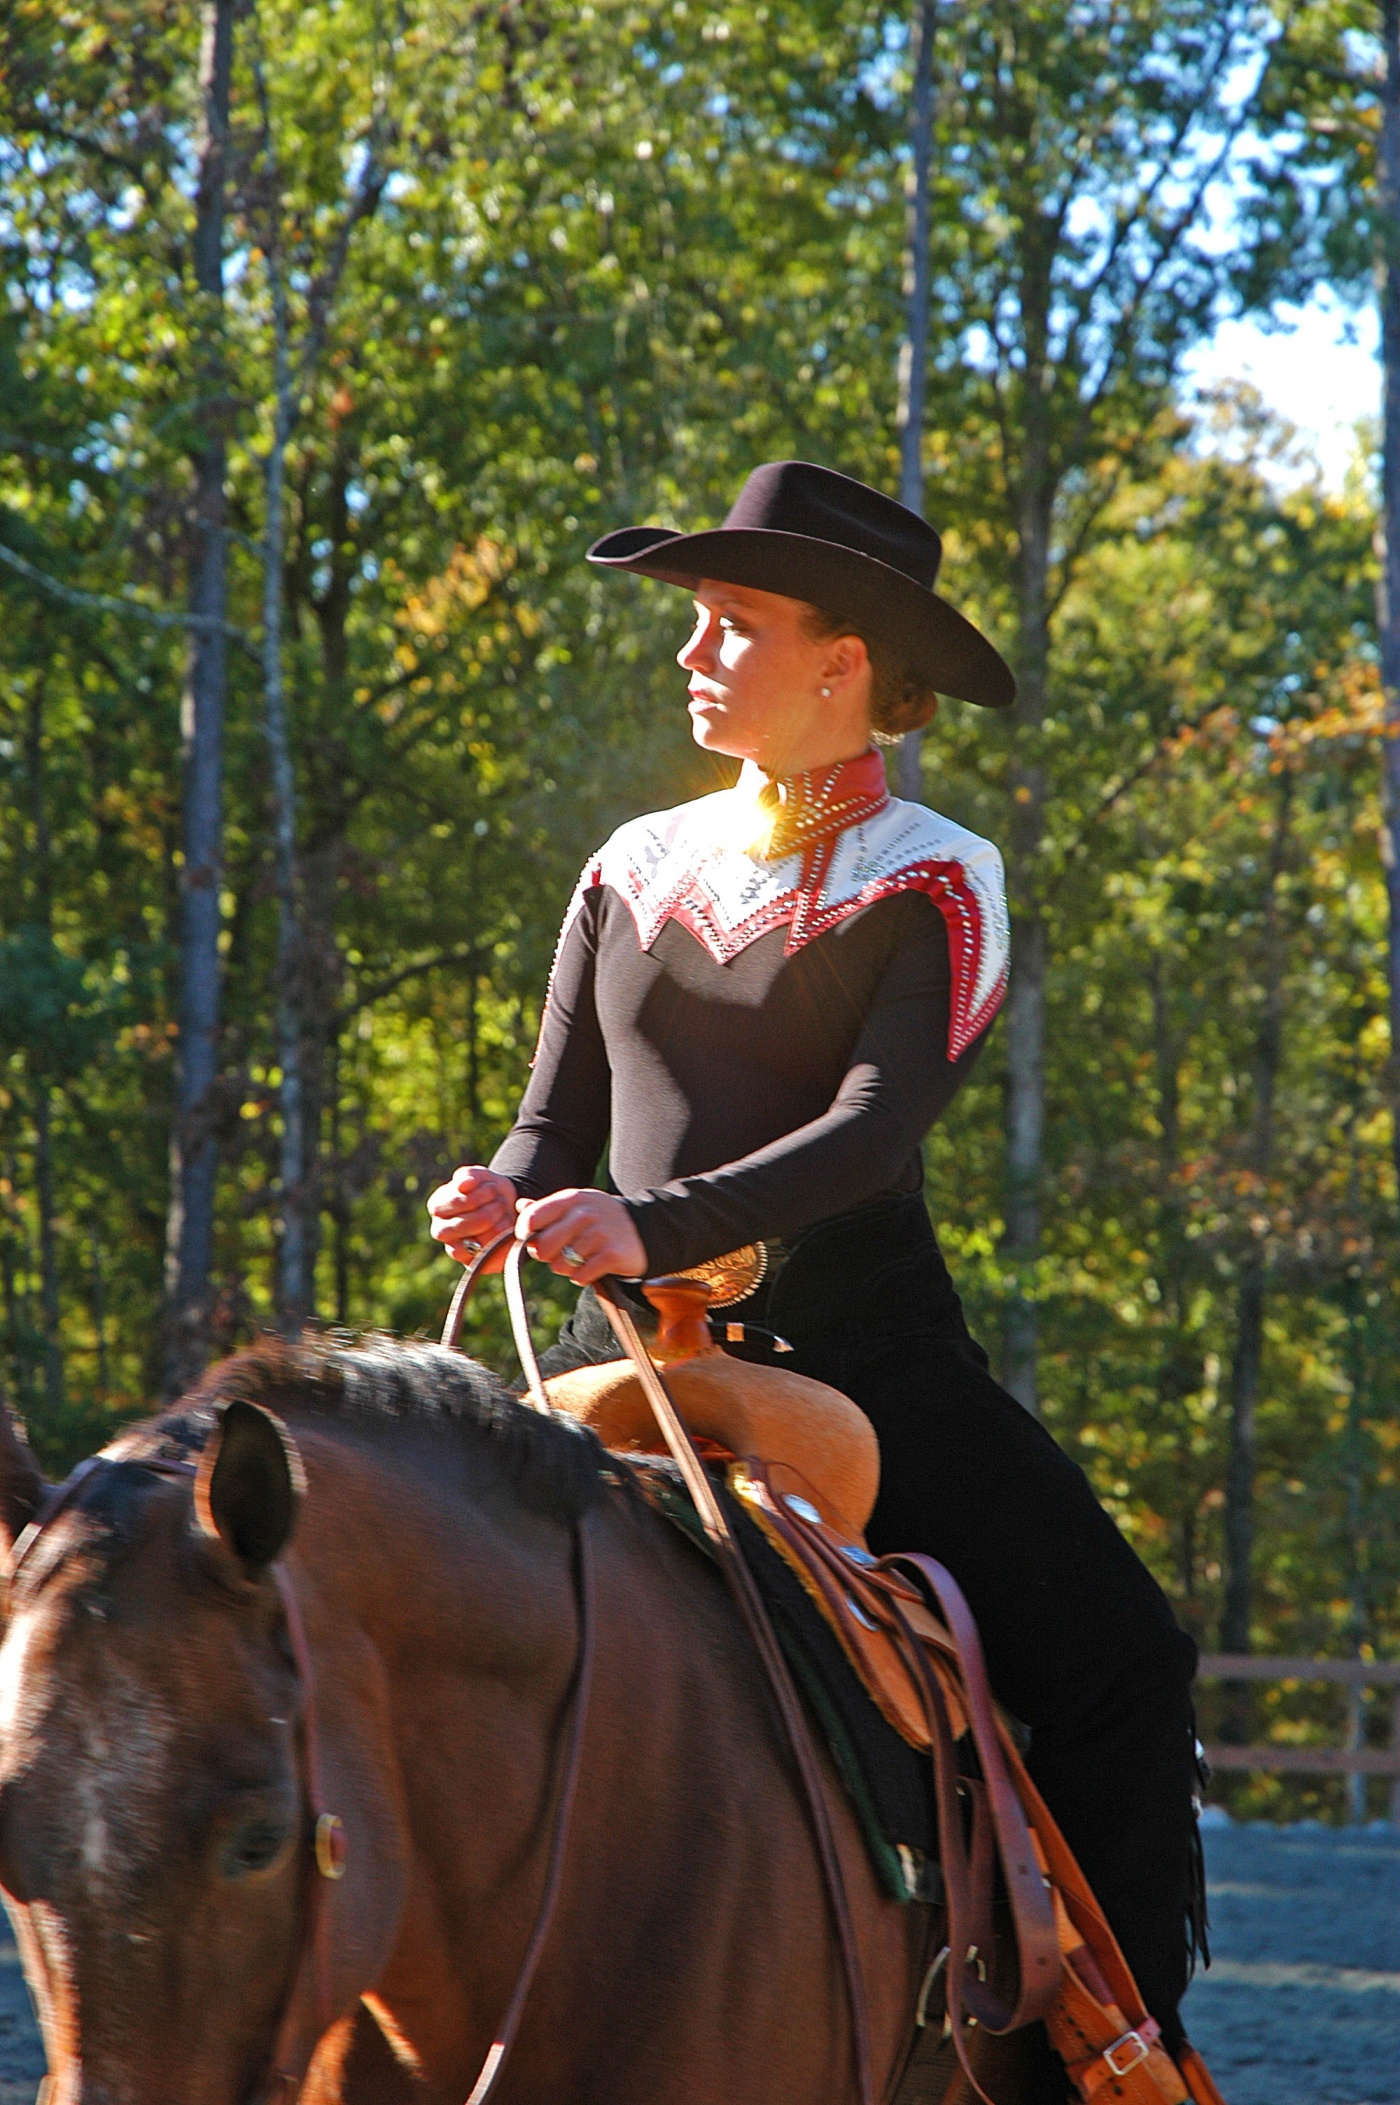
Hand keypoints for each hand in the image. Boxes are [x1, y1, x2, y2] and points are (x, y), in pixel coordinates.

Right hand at [426, 1165, 517, 1269]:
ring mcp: (454, 1249)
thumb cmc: (487, 1188)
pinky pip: (488, 1258)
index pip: (456, 1203)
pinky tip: (507, 1228)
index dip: (478, 1196)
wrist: (504, 1206)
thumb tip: (463, 1185)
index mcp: (437, 1206)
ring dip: (499, 1223)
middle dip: (490, 1210)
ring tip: (504, 1213)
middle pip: (466, 1224)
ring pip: (478, 1241)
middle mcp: (440, 1230)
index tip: (492, 1188)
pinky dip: (502, 1242)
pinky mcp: (472, 1263)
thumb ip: (469, 1175)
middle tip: (501, 1202)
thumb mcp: (479, 1174)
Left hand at [515, 1188, 647, 1285]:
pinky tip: (592, 1267)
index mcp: (571, 1199)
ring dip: (566, 1268)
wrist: (645, 1229)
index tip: (535, 1241)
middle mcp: (585, 1213)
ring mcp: (600, 1233)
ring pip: (560, 1265)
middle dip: (547, 1257)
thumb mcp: (577, 1206)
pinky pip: (581, 1276)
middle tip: (559, 1254)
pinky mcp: (612, 1254)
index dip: (526, 1235)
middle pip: (543, 1247)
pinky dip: (582, 1277)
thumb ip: (548, 1208)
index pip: (532, 1218)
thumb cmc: (601, 1220)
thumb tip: (520, 1205)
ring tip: (579, 1260)